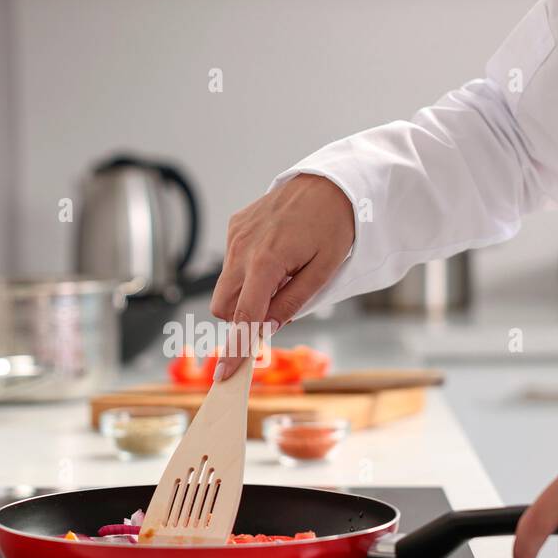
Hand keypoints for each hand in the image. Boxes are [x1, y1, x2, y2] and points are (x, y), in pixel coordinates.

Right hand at [210, 174, 353, 378]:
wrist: (330, 181)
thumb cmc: (334, 224)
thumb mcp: (323, 271)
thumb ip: (292, 302)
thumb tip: (266, 329)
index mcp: (265, 262)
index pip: (244, 317)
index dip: (236, 349)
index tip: (225, 375)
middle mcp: (242, 248)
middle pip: (223, 306)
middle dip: (241, 317)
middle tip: (275, 309)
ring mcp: (236, 235)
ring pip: (225, 285)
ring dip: (245, 293)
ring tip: (281, 276)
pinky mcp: (236, 226)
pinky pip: (231, 262)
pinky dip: (247, 271)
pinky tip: (274, 256)